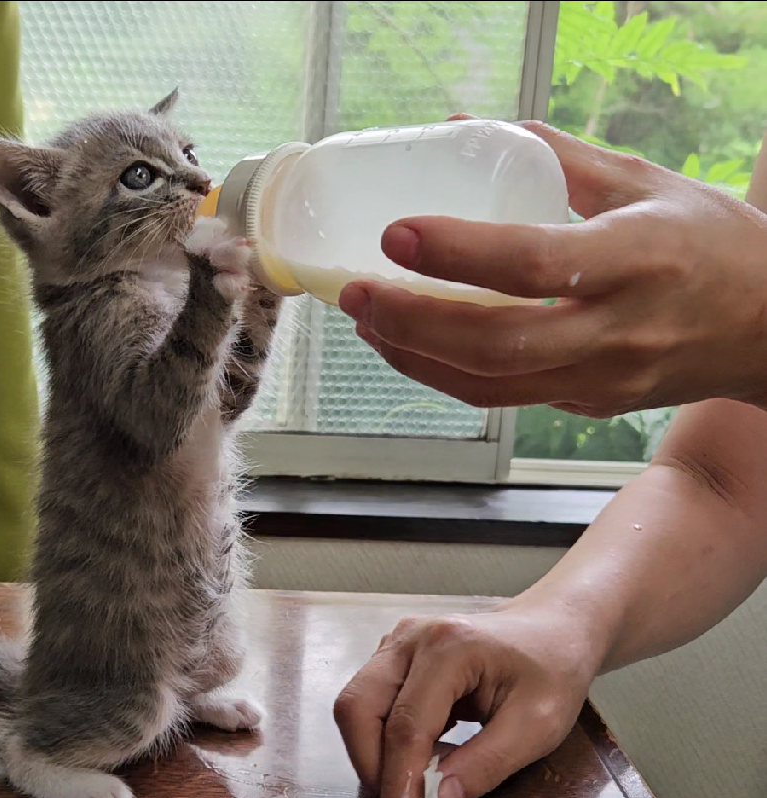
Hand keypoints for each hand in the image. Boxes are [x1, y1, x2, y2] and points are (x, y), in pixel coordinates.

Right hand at [333, 605, 597, 797]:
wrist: (551, 629)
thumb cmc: (552, 671)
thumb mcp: (538, 726)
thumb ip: (486, 765)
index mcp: (449, 648)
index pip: (406, 722)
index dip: (399, 779)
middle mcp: (411, 638)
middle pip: (357, 706)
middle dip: (370, 764)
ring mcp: (397, 642)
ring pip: (355, 704)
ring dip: (372, 752)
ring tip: (413, 784)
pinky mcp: (393, 655)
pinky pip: (369, 701)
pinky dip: (382, 738)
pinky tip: (419, 758)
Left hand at [338, 119, 766, 416]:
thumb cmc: (708, 241)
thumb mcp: (644, 180)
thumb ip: (553, 155)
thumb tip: (460, 127)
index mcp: (639, 257)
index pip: (535, 263)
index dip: (458, 253)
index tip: (395, 233)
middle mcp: (619, 329)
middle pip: (496, 342)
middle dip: (410, 322)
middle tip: (356, 292)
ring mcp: (603, 377)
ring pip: (490, 385)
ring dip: (416, 357)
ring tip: (367, 322)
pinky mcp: (588, 404)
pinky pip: (503, 397)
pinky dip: (447, 374)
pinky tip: (411, 346)